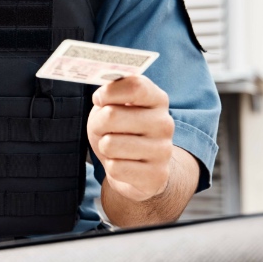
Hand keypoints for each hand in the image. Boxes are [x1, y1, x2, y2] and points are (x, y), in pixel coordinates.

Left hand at [87, 75, 175, 201]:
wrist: (141, 168)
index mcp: (157, 99)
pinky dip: (112, 167)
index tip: (99, 99)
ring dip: (104, 147)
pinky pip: (115, 168)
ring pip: (109, 144)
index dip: (109, 91)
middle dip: (97, 123)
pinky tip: (123, 165)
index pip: (135, 86)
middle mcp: (165, 123)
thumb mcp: (117, 106)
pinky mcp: (156, 175)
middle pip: (112, 115)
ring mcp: (163, 150)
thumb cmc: (123, 130)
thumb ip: (112, 91)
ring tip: (114, 148)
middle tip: (102, 128)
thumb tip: (100, 85)